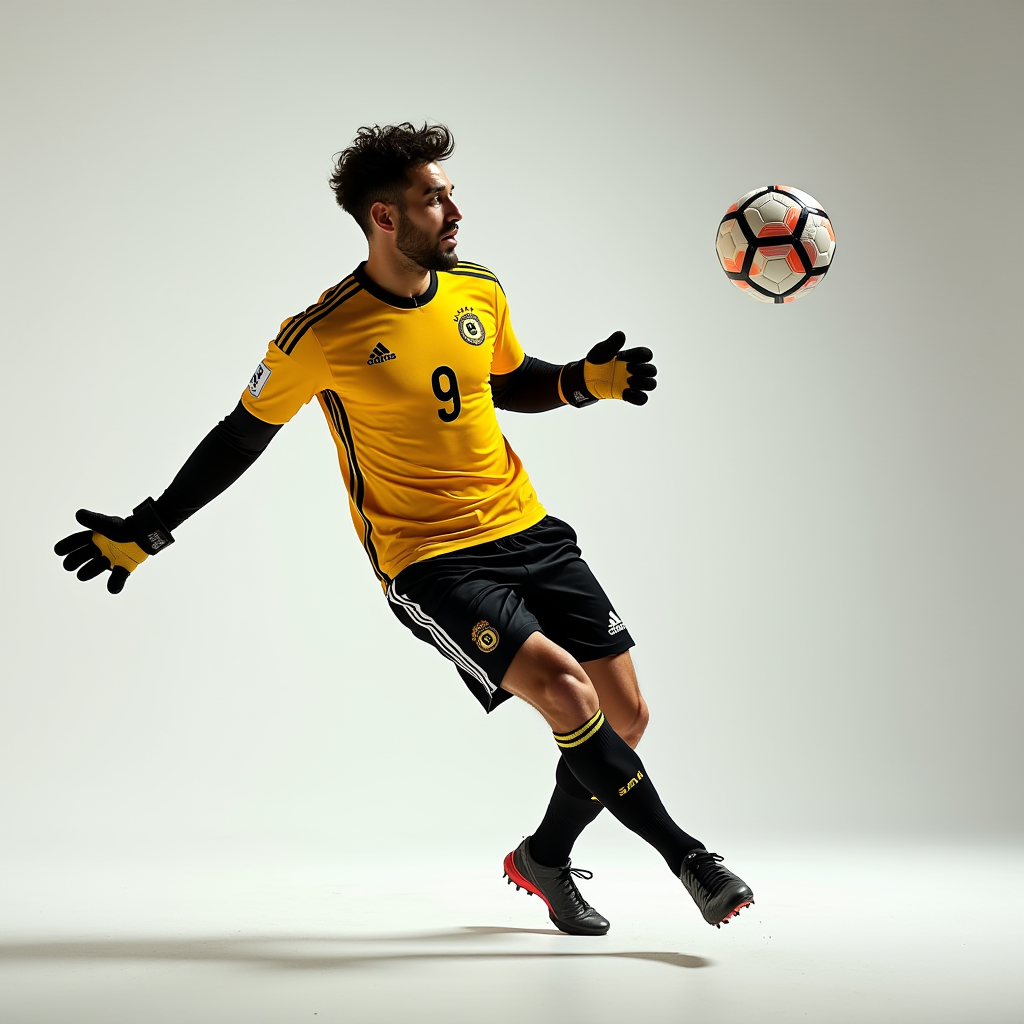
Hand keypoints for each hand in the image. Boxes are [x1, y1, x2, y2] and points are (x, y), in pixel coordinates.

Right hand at [53, 498, 173, 593]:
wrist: (145, 533)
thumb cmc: (125, 528)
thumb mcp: (109, 524)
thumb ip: (95, 520)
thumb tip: (78, 514)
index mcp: (94, 538)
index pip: (76, 542)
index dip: (66, 546)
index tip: (58, 551)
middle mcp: (100, 549)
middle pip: (81, 557)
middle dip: (76, 560)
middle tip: (72, 564)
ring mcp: (111, 559)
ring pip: (95, 568)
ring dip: (91, 569)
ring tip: (89, 570)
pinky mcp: (123, 567)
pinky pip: (118, 578)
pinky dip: (115, 584)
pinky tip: (113, 588)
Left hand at [559, 332, 657, 406]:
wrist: (586, 378)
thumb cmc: (596, 362)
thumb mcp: (601, 350)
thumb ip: (612, 343)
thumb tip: (621, 334)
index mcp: (631, 357)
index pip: (646, 355)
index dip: (638, 355)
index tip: (622, 357)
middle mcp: (635, 370)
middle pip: (652, 370)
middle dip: (643, 370)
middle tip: (628, 370)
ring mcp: (632, 383)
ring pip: (651, 384)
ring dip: (643, 382)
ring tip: (629, 381)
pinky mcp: (628, 395)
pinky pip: (642, 399)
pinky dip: (637, 397)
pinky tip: (625, 392)